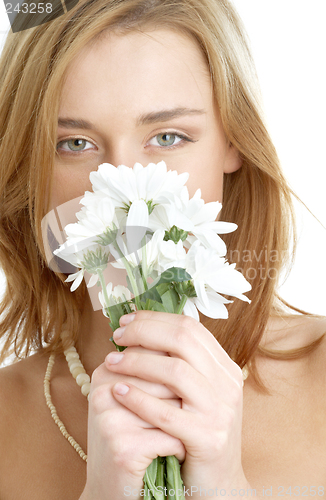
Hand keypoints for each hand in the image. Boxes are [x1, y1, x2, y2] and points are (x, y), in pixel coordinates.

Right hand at [83, 343, 184, 499]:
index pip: (153, 349)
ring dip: (183, 420)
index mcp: (106, 372)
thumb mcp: (135, 398)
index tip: (180, 387)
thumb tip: (188, 334)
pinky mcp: (123, 449)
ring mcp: (111, 420)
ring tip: (178, 429)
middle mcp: (103, 390)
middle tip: (184, 410)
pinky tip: (174, 452)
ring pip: (171, 406)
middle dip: (183, 396)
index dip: (178, 367)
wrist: (113, 490)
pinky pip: (171, 438)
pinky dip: (180, 447)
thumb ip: (152, 366)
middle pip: (166, 375)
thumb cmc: (132, 438)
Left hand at [107, 310, 249, 495]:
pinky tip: (118, 392)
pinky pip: (165, 412)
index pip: (189, 326)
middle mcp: (227, 382)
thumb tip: (140, 329)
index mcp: (224, 366)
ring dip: (136, 362)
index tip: (126, 320)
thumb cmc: (197, 433)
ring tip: (111, 363)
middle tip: (116, 336)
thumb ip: (179, 362)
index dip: (155, 319)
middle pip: (182, 339)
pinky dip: (138, 398)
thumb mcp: (196, 392)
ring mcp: (220, 410)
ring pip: (175, 371)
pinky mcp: (207, 438)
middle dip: (143, 332)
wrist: (218, 484)